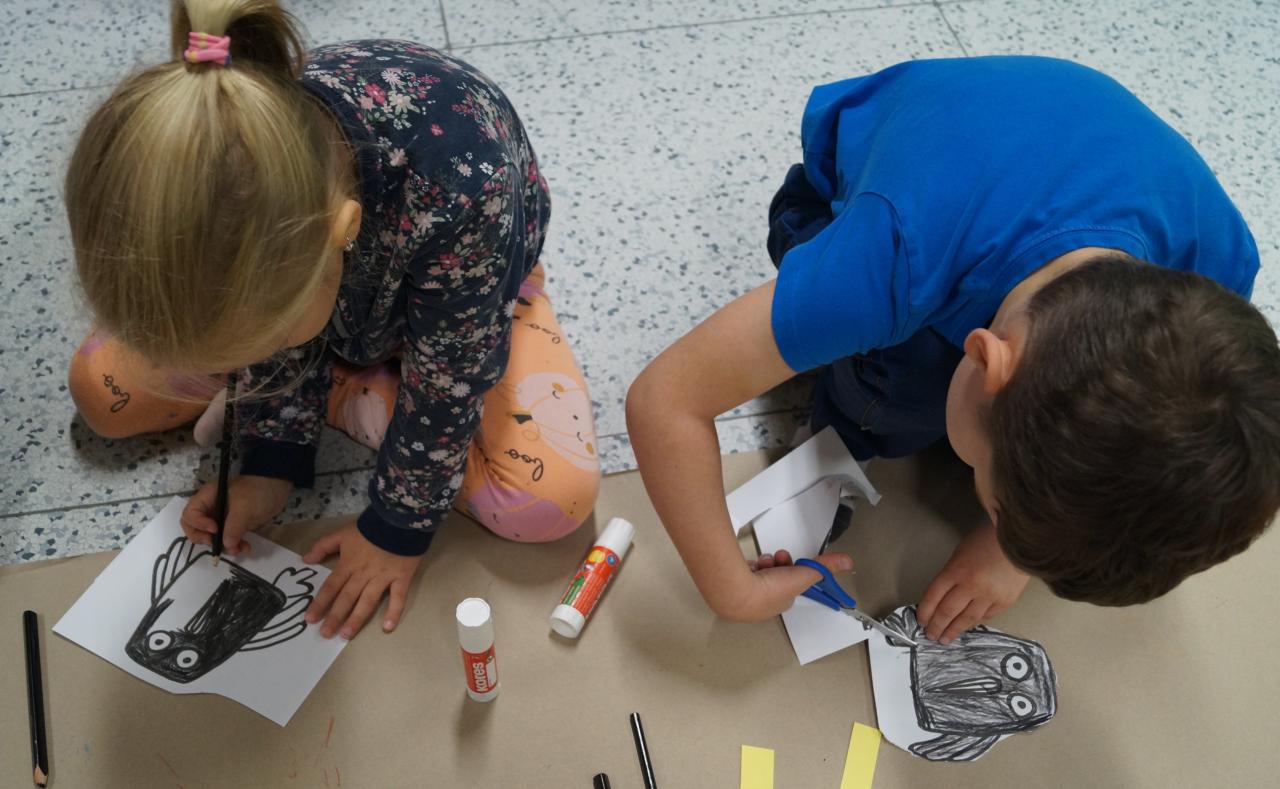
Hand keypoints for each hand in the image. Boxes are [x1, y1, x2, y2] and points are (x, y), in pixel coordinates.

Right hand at [180, 475, 291, 555]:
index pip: (190, 514)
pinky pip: (227, 539)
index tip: (215, 530)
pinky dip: (234, 545)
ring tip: (238, 549)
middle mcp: (210, 508)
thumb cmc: (258, 490)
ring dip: (223, 546)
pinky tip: (245, 548)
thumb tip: (226, 544)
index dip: (199, 525)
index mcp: (208, 497)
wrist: (278, 487)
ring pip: (212, 537)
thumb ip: (233, 527)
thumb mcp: (245, 507)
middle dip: (205, 539)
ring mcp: (222, 517)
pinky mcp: (234, 525)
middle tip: (217, 544)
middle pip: (195, 528)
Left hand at [303, 522, 421, 638]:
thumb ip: (323, 546)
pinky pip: (398, 597)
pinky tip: (387, 627)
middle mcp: (363, 574)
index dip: (320, 603)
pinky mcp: (401, 578)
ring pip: (367, 601)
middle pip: (346, 598)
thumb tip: (305, 560)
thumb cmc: (370, 527)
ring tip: (346, 635)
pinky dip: (394, 612)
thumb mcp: (342, 532)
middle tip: (325, 634)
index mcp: (348, 564)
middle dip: (335, 617)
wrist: (399, 519)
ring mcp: (383, 578)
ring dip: (357, 619)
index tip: (310, 619)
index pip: (331, 587)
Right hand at [720, 549, 853, 620]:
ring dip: (764, 564)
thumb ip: (825, 567)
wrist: (737, 590)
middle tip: (778, 557)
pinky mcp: (731, 589)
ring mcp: (746, 597)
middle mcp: (763, 604)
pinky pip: (742, 573)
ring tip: (763, 561)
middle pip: (775, 578)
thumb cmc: (771, 589)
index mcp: (781, 603)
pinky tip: (748, 564)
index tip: (791, 560)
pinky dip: (747, 566)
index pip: (791, 584)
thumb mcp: (805, 574)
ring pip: (759, 574)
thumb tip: (848, 561)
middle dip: (778, 564)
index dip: (793, 570)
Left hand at [918, 520, 1028, 643]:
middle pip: (947, 611)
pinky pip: (985, 617)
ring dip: (954, 631)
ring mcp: (989, 596)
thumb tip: (940, 598)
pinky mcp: (1005, 602)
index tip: (921, 620)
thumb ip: (950, 575)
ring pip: (967, 619)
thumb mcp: (960, 554)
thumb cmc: (986, 541)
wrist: (1020, 541)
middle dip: (936, 626)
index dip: (925, 611)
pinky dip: (973, 623)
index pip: (933, 596)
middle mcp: (971, 586)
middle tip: (931, 635)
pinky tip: (966, 627)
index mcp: (956, 570)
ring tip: (945, 639)